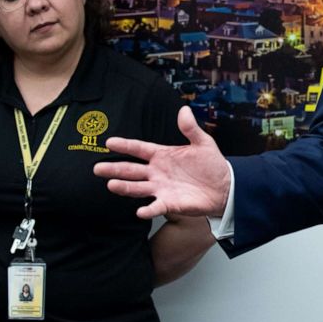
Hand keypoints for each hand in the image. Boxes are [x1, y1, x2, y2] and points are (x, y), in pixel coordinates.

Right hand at [94, 106, 230, 219]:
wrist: (224, 187)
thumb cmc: (212, 165)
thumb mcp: (203, 143)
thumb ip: (190, 129)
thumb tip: (184, 110)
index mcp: (163, 155)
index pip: (139, 149)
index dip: (125, 145)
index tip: (109, 142)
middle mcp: (157, 172)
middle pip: (131, 170)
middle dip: (115, 168)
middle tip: (97, 168)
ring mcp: (161, 188)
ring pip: (137, 187)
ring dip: (125, 187)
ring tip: (111, 185)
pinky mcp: (169, 203)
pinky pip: (156, 207)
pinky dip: (148, 210)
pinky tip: (140, 211)